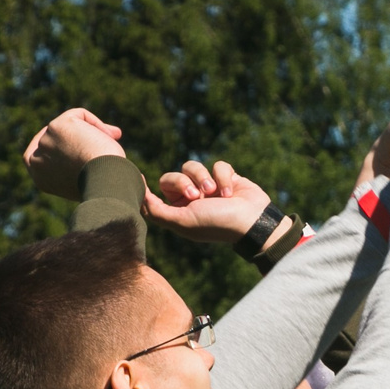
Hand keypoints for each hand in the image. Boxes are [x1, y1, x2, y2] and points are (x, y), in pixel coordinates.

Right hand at [23, 108, 125, 197]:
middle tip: (106, 144)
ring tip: (108, 149)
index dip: (58, 145)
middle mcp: (36, 159)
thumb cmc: (102, 184)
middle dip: (81, 137)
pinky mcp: (56, 127)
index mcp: (40, 176)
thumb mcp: (84, 176)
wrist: (103, 182)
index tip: (78, 143)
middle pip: (56, 137)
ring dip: (92, 133)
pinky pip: (79, 114)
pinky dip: (96, 124)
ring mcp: (45, 141)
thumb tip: (91, 140)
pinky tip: (109, 136)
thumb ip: (76, 161)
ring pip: (69, 125)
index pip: (38, 153)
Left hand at [148, 159, 273, 242]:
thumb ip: (156, 210)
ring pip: (193, 167)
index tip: (138, 175)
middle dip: (182, 182)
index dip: (147, 186)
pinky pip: (217, 165)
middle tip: (195, 195)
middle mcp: (191, 199)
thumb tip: (139, 194)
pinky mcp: (226, 177)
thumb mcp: (181, 221)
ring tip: (214, 192)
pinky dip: (223, 177)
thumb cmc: (216, 224)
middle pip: (172, 177)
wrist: (251, 221)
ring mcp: (209, 187)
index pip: (155, 194)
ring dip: (203, 177)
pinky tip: (230, 191)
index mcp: (178, 211)